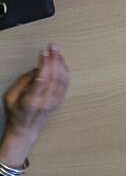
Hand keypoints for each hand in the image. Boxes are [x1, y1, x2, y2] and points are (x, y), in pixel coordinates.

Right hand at [0, 45, 68, 167]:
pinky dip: (65, 71)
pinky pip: (66, 83)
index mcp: (32, 101)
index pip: (42, 79)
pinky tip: (61, 62)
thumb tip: (37, 68)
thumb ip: (23, 81)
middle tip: (54, 46)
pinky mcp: (60, 100)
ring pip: (62, 79)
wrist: (26, 129)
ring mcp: (55, 101)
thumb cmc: (16, 112)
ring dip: (61, 63)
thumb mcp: (10, 97)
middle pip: (54, 76)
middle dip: (55, 59)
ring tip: (57, 51)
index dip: (45, 64)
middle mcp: (46, 101)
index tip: (44, 52)